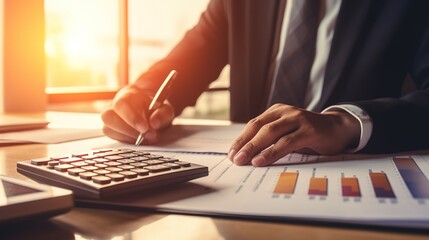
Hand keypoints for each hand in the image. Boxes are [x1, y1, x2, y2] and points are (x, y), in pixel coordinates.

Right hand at [101, 85, 174, 143]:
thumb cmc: (156, 109)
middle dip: (129, 129)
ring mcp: (110, 117)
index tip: (144, 128)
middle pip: (109, 116)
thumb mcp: (165, 109)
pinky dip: (125, 140)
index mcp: (128, 95)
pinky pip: (111, 136)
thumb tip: (154, 123)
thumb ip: (162, 114)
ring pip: (108, 128)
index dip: (131, 117)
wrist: (151, 110)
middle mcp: (115, 105)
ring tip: (146, 138)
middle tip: (149, 135)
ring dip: (127, 136)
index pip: (122, 104)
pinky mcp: (110, 129)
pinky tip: (138, 140)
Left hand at [228, 104, 359, 166]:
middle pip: (259, 127)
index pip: (254, 124)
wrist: (338, 128)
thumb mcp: (287, 133)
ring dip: (254, 148)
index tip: (231, 153)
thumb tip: (247, 155)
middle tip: (234, 159)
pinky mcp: (309, 130)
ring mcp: (298, 119)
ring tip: (243, 161)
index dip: (241, 139)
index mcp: (277, 111)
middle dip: (244, 144)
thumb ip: (271, 139)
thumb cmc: (308, 133)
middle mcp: (286, 112)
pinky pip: (286, 142)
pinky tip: (261, 160)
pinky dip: (271, 152)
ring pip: (270, 133)